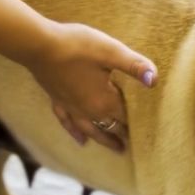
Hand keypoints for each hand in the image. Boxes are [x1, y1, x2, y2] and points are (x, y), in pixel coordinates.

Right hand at [33, 22, 156, 152]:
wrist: (40, 46)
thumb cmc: (77, 46)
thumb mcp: (110, 51)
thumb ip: (134, 65)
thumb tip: (154, 80)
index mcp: (103, 100)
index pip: (125, 117)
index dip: (137, 124)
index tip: (148, 132)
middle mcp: (88, 110)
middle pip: (110, 127)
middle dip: (123, 135)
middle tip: (137, 144)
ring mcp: (71, 107)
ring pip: (91, 130)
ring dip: (104, 140)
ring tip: (116, 149)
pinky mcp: (57, 101)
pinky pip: (68, 123)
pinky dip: (76, 133)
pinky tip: (80, 140)